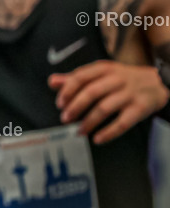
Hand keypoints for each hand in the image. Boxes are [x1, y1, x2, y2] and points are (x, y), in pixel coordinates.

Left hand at [50, 60, 168, 143]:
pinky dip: (109, 132)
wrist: (157, 83)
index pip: (81, 77)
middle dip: (75, 107)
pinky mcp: (140, 108)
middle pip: (91, 92)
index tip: (59, 104)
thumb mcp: (100, 73)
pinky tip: (97, 139)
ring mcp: (129, 94)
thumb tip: (52, 81)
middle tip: (64, 119)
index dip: (67, 91)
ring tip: (78, 131)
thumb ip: (75, 78)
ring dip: (89, 122)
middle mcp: (117, 79)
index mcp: (104, 69)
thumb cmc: (121, 79)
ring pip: (105, 108)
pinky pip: (123, 123)